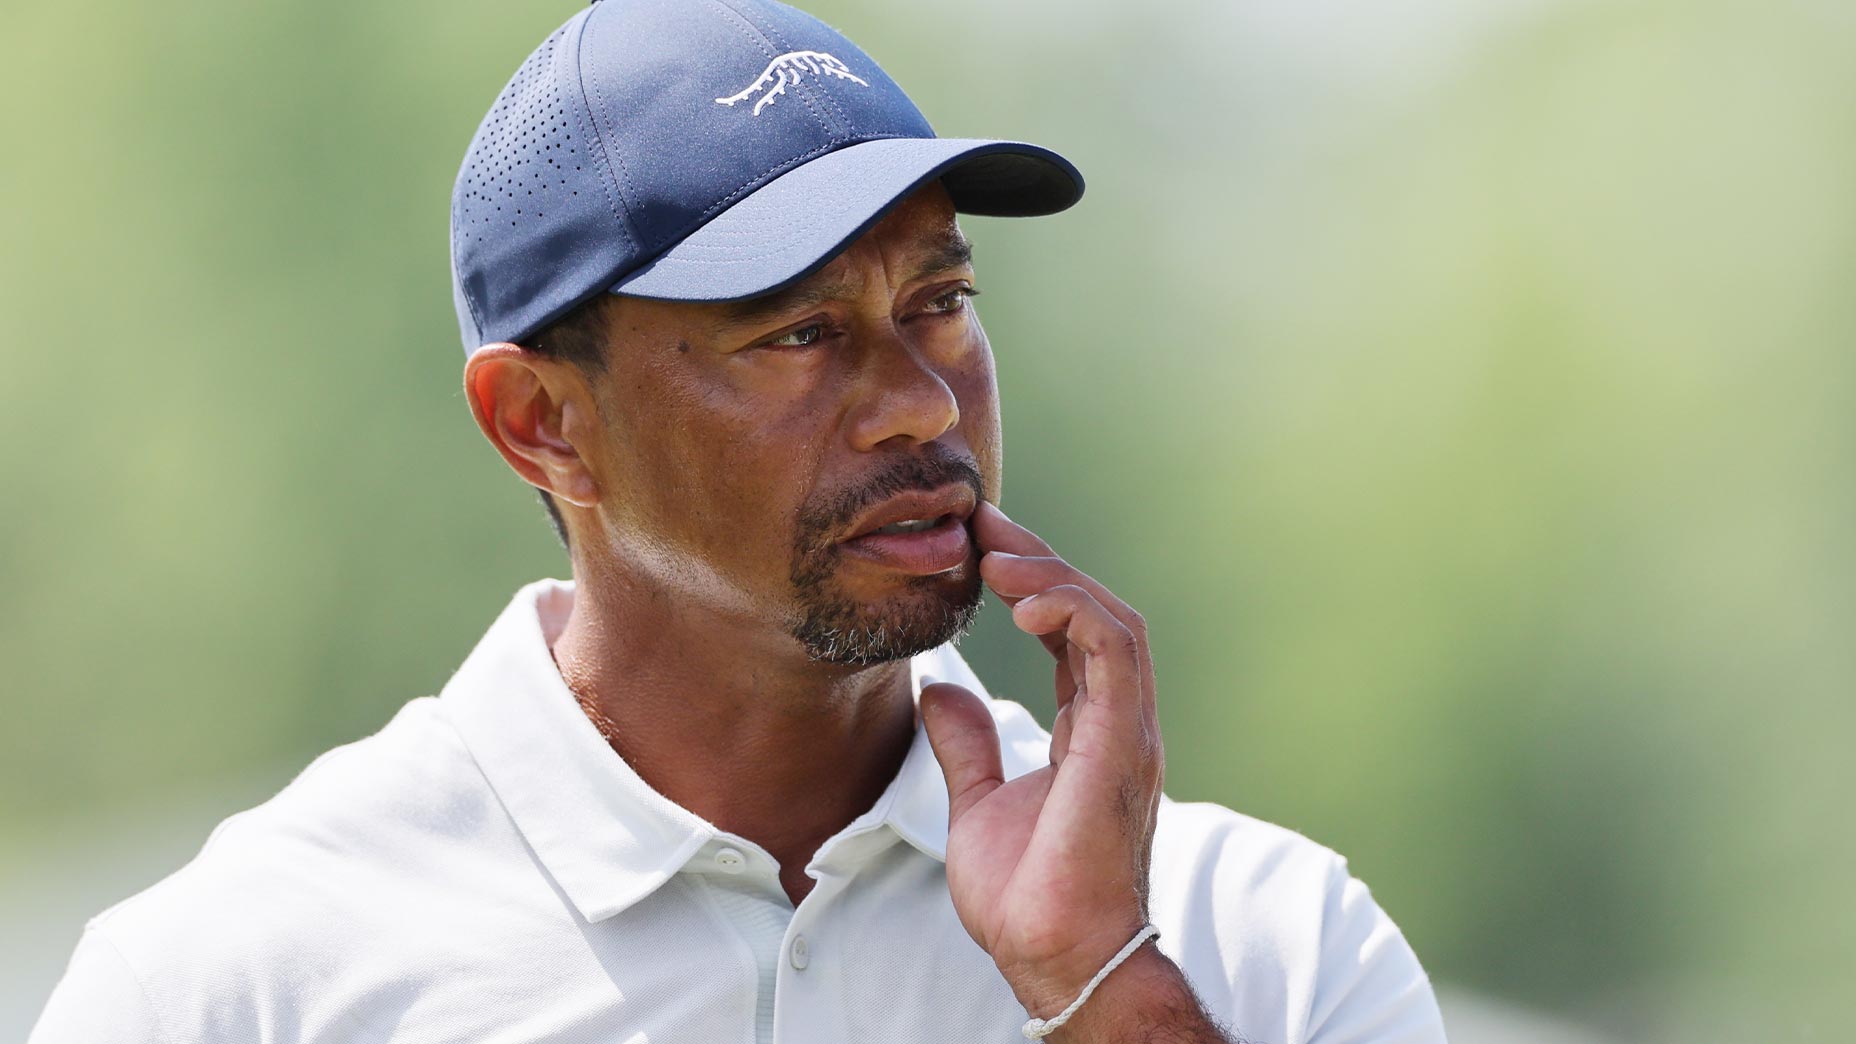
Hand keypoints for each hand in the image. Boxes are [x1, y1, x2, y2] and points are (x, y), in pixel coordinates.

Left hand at [920, 501, 1163, 1021]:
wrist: (1053, 957)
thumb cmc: (1027, 898)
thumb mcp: (977, 804)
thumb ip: (968, 745)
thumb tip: (941, 691)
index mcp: (1090, 734)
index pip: (1072, 635)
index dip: (1031, 584)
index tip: (979, 547)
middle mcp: (1118, 723)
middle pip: (1096, 612)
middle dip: (1040, 560)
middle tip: (983, 526)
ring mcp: (1128, 731)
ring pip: (1113, 619)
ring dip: (1056, 577)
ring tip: (998, 557)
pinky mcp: (1124, 743)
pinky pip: (1114, 651)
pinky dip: (1074, 611)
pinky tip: (1024, 600)